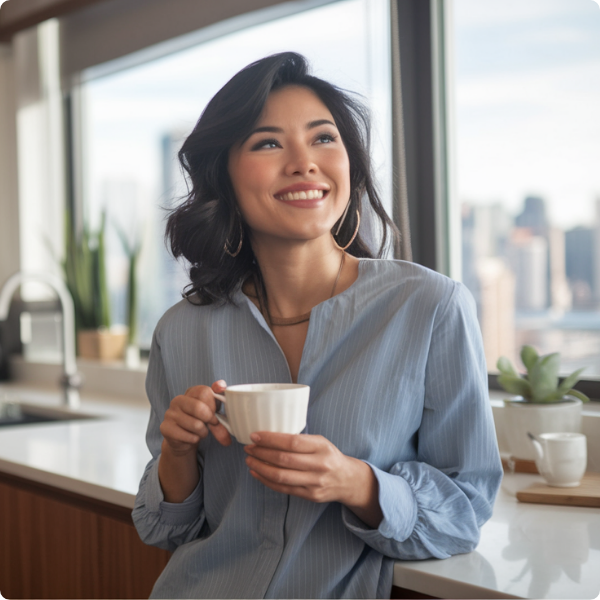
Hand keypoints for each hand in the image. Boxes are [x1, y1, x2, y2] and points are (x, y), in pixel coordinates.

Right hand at [160, 380, 231, 456]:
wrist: (184, 440)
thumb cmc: (201, 421)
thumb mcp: (213, 410)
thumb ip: (219, 397)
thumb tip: (222, 386)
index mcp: (190, 392)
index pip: (204, 392)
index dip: (213, 405)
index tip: (215, 413)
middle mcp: (178, 400)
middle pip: (198, 407)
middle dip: (210, 419)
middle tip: (211, 424)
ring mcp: (170, 414)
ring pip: (196, 425)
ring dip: (203, 432)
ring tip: (201, 431)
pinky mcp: (166, 428)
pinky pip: (189, 437)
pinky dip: (195, 440)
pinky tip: (192, 437)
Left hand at [244, 432, 382, 526]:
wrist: (347, 480)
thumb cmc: (328, 456)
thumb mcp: (320, 442)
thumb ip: (299, 440)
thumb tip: (268, 436)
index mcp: (321, 446)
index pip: (292, 442)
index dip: (271, 439)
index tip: (255, 436)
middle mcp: (319, 465)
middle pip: (284, 459)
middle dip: (261, 453)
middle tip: (248, 447)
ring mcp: (314, 482)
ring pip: (281, 476)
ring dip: (260, 467)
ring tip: (249, 460)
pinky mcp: (310, 496)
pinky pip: (283, 489)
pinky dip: (266, 481)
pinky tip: (257, 473)